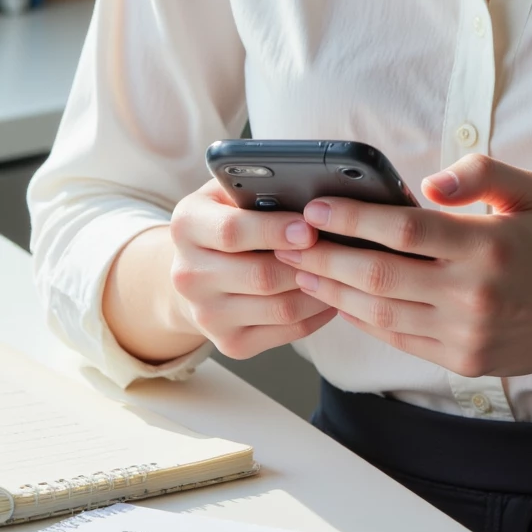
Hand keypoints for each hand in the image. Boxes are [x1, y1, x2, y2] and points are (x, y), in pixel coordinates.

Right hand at [167, 179, 336, 359]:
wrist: (197, 273)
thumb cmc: (227, 220)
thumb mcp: (229, 193)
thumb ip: (258, 188)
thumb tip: (309, 191)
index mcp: (187, 226)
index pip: (232, 231)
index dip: (275, 230)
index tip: (310, 227)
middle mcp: (188, 275)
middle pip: (261, 276)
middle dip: (307, 263)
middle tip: (340, 250)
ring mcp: (207, 315)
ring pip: (281, 308)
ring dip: (320, 289)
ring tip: (345, 270)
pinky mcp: (230, 343)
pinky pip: (288, 331)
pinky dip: (318, 313)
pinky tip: (334, 293)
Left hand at [273, 153, 531, 377]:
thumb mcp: (527, 191)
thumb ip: (478, 172)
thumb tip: (426, 186)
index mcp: (487, 243)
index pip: (405, 230)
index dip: (354, 219)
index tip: (315, 208)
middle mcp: (474, 292)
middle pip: (380, 276)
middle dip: (326, 257)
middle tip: (287, 240)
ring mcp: (466, 332)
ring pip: (381, 312)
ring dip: (333, 291)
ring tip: (300, 269)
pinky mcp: (462, 359)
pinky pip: (399, 338)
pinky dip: (362, 319)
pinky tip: (338, 299)